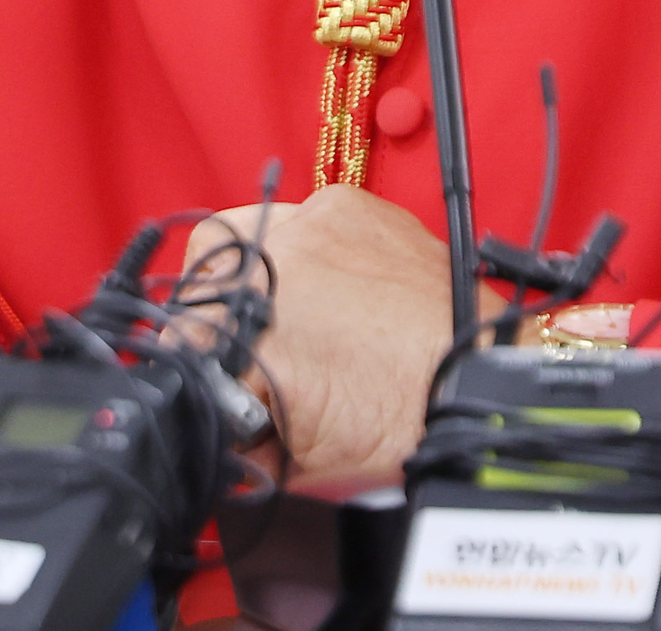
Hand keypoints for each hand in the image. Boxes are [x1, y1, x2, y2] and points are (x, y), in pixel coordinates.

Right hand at [183, 185, 453, 497]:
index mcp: (255, 330)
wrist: (478, 375)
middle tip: (247, 352)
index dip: (198, 369)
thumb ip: (235, 437)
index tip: (217, 383)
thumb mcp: (298, 455)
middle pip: (198, 284)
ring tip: (286, 316)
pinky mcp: (344, 204)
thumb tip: (207, 433)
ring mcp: (311, 224)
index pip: (183, 341)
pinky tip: (327, 287)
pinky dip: (300, 252)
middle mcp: (274, 264)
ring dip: (247, 278)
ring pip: (235, 237)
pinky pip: (294, 218)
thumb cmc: (402, 418)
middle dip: (213, 320)